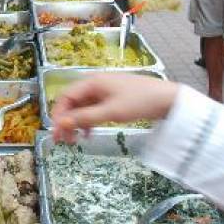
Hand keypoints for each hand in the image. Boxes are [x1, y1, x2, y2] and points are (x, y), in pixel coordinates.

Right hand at [51, 73, 178, 143]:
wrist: (168, 99)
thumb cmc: (139, 102)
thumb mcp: (110, 112)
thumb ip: (85, 118)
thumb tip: (60, 123)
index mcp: (92, 82)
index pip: (66, 96)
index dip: (58, 114)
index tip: (56, 132)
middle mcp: (95, 84)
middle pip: (72, 102)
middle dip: (66, 120)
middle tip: (63, 141)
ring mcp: (104, 91)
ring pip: (82, 107)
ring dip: (76, 123)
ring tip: (75, 140)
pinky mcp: (113, 99)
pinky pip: (93, 110)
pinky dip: (88, 121)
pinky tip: (89, 134)